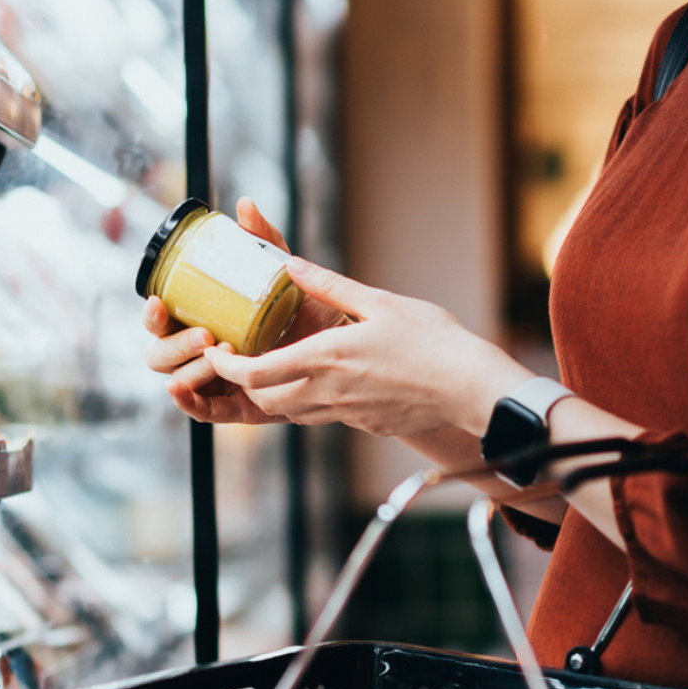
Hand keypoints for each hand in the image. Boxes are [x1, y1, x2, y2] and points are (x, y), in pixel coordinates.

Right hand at [141, 199, 343, 423]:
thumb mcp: (284, 275)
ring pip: (179, 379)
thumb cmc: (308, 311)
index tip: (159, 301)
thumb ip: (264, 242)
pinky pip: (204, 411)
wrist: (346, 348)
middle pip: (160, 353)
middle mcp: (202, 352)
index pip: (162, 320)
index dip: (152, 314)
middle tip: (205, 334)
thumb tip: (245, 206)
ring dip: (191, 368)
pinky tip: (180, 390)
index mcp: (203, 320)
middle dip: (174, 343)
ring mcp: (217, 381)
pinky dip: (188, 403)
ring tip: (217, 355)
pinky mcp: (237, 407)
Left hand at [201, 260, 534, 436]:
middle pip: (265, 400)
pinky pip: (323, 417)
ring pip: (292, 413)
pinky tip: (325, 380)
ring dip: (275, 394)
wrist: (470, 388)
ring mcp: (346, 414)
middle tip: (241, 358)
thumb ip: (331, 286)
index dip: (225, 368)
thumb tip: (292, 264)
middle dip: (245, 383)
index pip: (254, 375)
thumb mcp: (379, 302)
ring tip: (277, 366)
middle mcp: (328, 393)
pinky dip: (309, 401)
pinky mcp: (365, 424)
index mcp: (325, 360)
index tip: (217, 352)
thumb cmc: (432, 341)